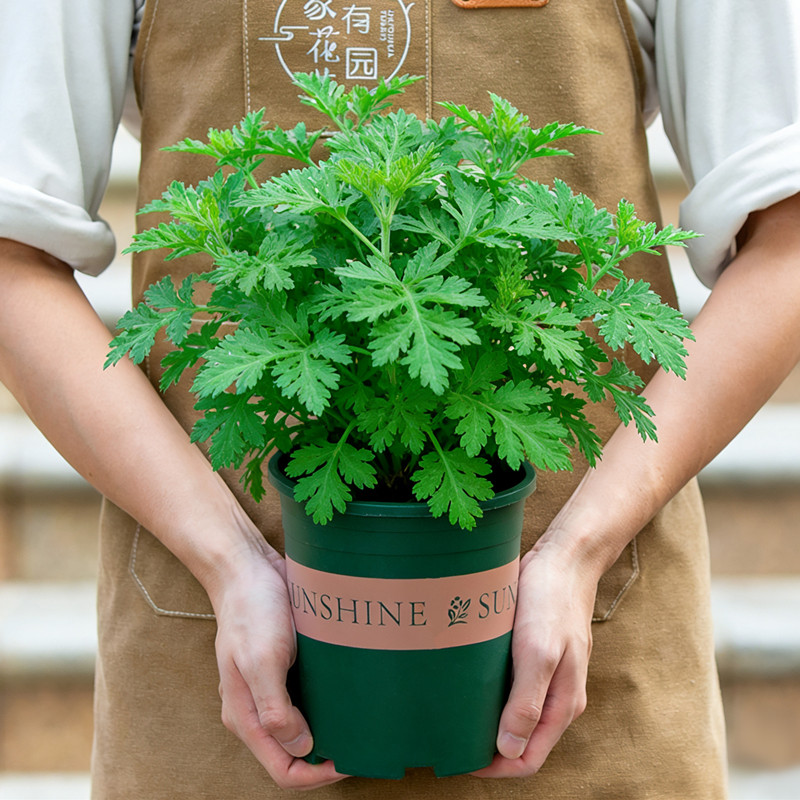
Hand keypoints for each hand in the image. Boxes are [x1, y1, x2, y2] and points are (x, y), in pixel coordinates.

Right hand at [211, 549, 348, 789]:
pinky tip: (349, 691)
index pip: (281, 769)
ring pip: (303, 726)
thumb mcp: (262, 660)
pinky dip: (327, 702)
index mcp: (246, 716)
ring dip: (328, 729)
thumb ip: (275, 708)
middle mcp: (257, 708)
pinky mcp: (285, 667)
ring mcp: (270, 688)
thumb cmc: (252, 611)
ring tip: (360, 720)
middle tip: (361, 741)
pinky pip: (307, 697)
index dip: (314, 775)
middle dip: (325, 756)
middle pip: (293, 752)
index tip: (348, 759)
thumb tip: (301, 748)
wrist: (247, 568)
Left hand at [472, 539, 595, 777]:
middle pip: (521, 741)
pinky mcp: (534, 655)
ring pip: (515, 715)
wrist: (564, 558)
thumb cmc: (551, 601)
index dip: (495, 768)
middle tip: (449, 738)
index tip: (459, 758)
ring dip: (488, 721)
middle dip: (487, 748)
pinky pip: (512, 688)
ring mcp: (546, 676)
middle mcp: (556, 696)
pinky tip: (466, 684)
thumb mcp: (538, 651)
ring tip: (453, 714)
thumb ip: (527, 702)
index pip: (528, 759)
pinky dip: (490, 695)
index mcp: (563, 704)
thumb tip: (509, 749)